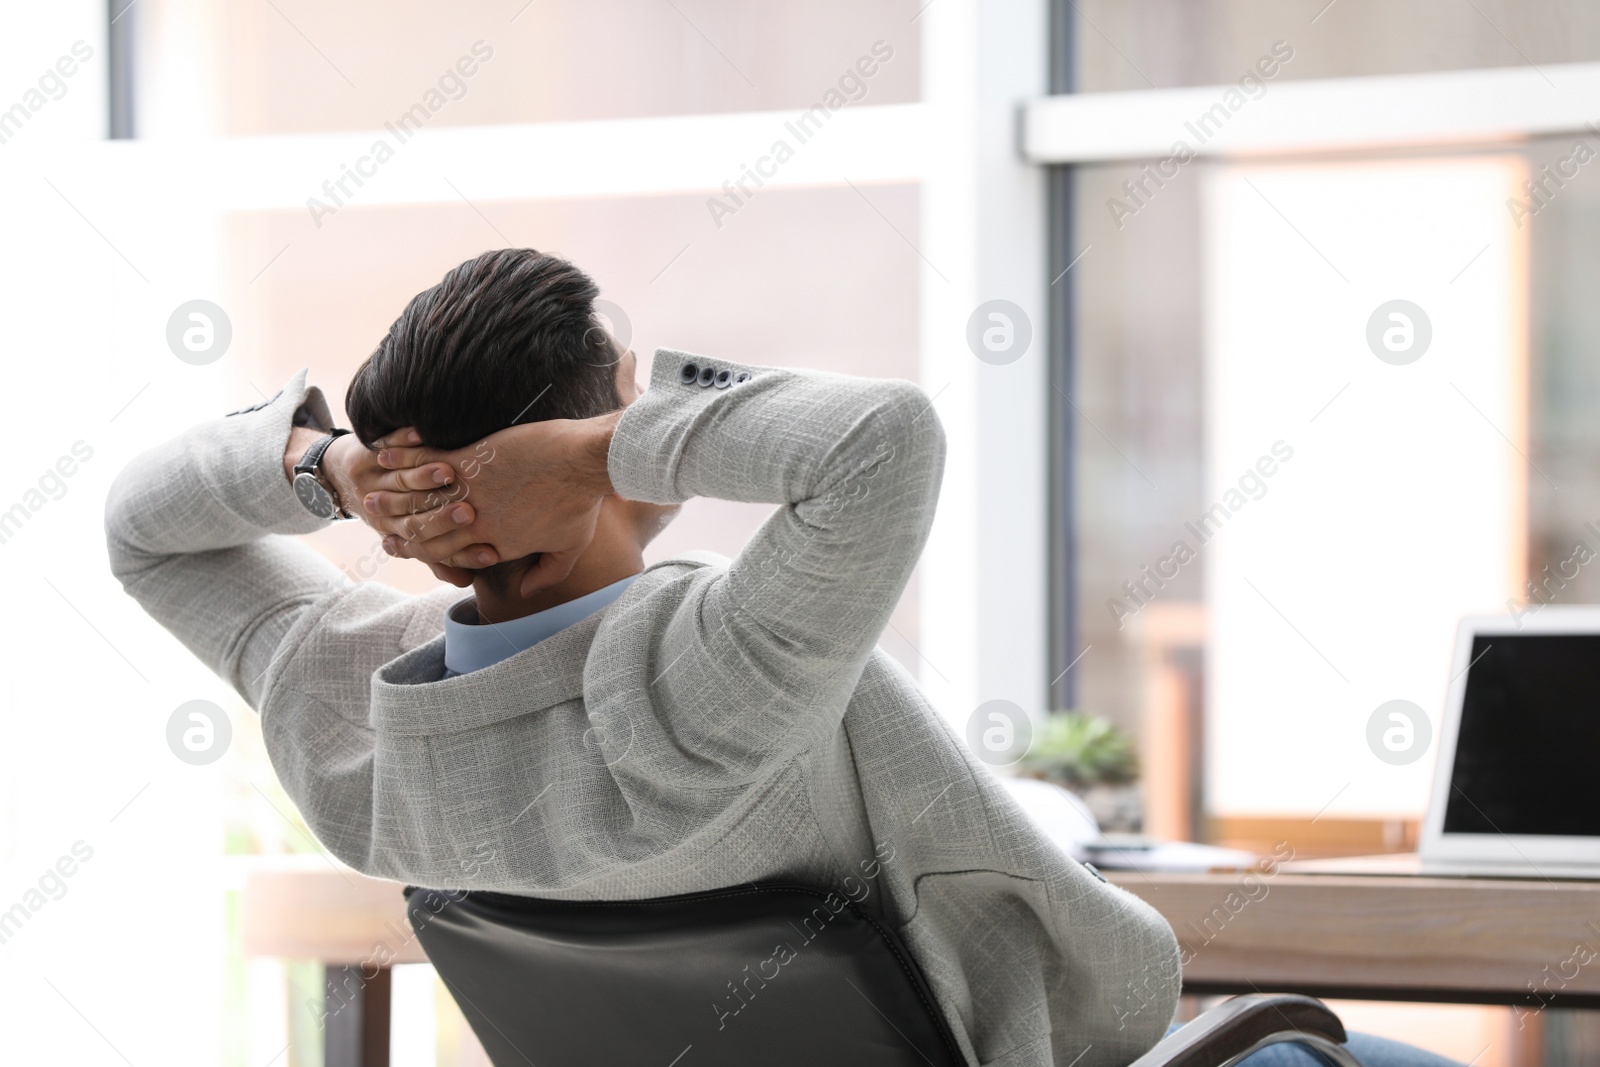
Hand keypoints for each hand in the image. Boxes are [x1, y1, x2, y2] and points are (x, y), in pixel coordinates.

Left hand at [318, 429, 484, 586]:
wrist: (342, 476)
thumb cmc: (398, 507)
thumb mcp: (418, 533)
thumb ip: (443, 554)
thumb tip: (465, 582)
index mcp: (399, 535)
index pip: (432, 550)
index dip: (462, 555)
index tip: (490, 555)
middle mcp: (384, 513)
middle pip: (414, 519)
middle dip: (440, 519)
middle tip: (468, 514)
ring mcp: (376, 482)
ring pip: (400, 482)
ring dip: (422, 479)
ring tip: (448, 475)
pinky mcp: (369, 455)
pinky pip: (387, 446)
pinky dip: (402, 441)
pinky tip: (421, 436)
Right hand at [367, 413, 619, 595]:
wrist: (585, 461)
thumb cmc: (582, 502)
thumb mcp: (570, 548)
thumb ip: (546, 574)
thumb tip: (527, 592)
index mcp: (495, 545)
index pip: (449, 554)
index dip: (421, 550)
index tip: (399, 545)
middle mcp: (476, 524)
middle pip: (425, 529)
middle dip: (395, 524)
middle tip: (371, 516)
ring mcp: (470, 492)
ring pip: (419, 498)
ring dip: (390, 494)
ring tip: (369, 490)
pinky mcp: (470, 460)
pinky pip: (426, 461)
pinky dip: (403, 457)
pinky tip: (385, 452)